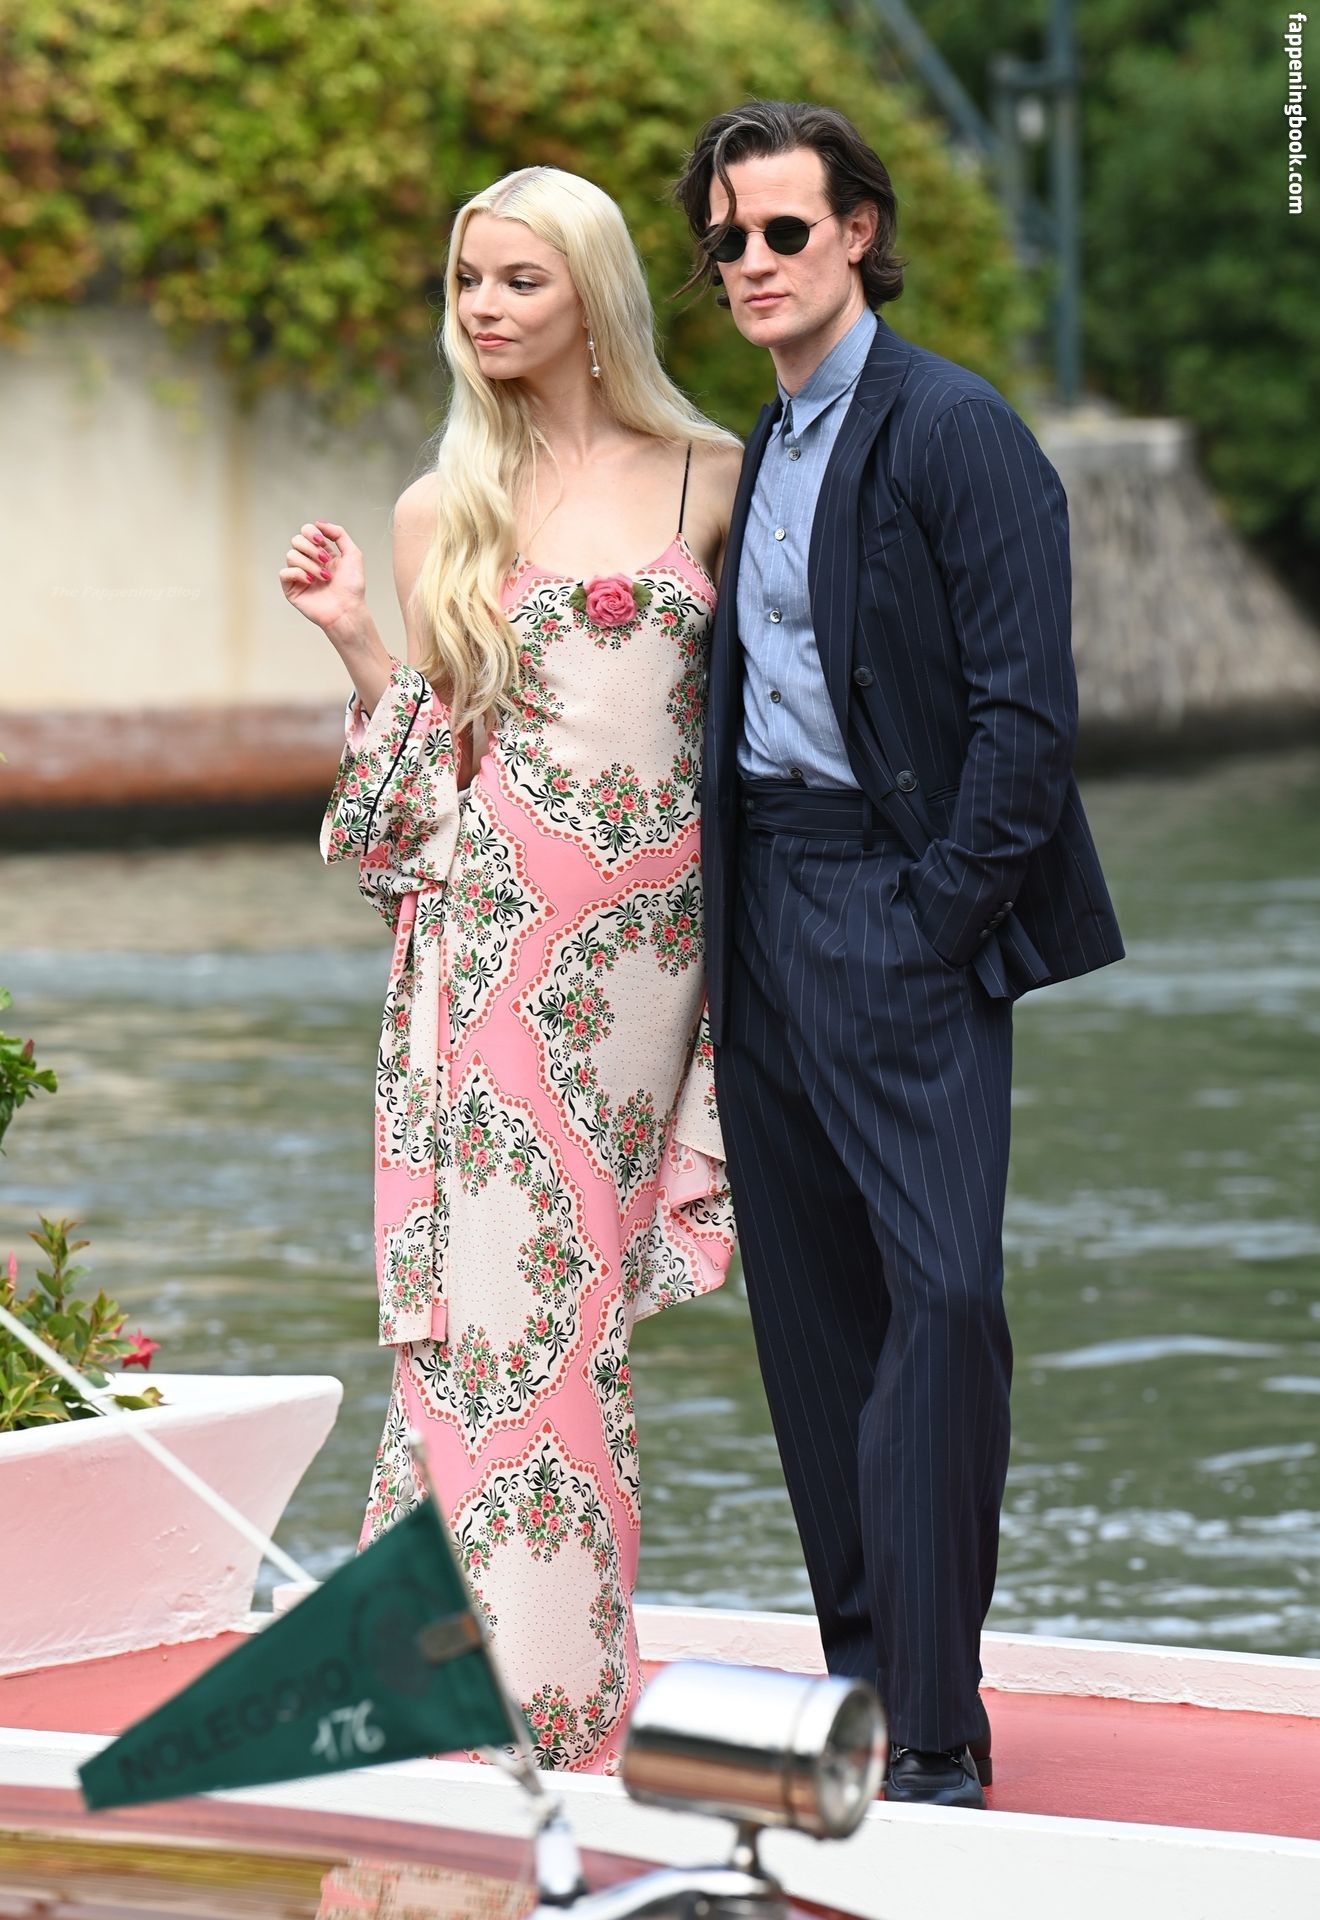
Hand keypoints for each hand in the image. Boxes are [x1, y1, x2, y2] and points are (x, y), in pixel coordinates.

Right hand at [279, 520, 366, 640]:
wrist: (348, 610)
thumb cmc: (352, 587)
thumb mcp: (353, 554)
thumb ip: (339, 534)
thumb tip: (320, 523)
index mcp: (321, 553)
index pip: (306, 531)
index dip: (312, 533)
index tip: (322, 542)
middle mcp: (309, 561)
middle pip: (296, 540)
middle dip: (311, 549)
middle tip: (325, 561)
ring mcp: (299, 575)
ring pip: (291, 555)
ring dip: (309, 564)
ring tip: (323, 577)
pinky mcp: (291, 588)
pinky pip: (284, 572)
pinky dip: (298, 574)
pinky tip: (311, 582)